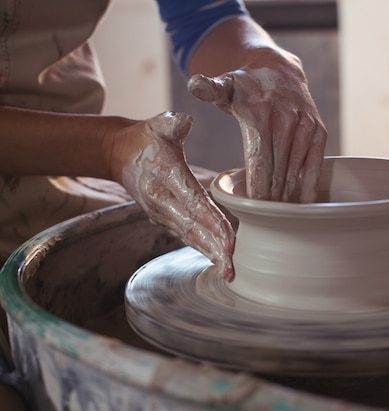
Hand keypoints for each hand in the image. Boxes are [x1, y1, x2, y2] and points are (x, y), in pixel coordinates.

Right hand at [109, 112, 234, 279]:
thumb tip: (185, 122)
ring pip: (189, 236)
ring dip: (209, 254)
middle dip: (214, 249)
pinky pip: (185, 235)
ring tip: (228, 271)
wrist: (118, 154)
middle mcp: (163, 200)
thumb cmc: (146, 138)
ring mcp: (161, 212)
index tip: (231, 240)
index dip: (213, 222)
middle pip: (194, 228)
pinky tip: (217, 260)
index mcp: (167, 176)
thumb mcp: (159, 124)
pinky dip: (201, 248)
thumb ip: (172, 124)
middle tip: (232, 268)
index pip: (194, 203)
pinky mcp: (163, 218)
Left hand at [187, 57, 326, 202]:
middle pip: (277, 169)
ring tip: (279, 214)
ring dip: (288, 194)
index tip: (253, 207)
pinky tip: (303, 204)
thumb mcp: (224, 84)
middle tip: (264, 217)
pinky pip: (315, 164)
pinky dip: (309, 185)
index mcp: (260, 112)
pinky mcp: (319, 131)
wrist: (279, 71)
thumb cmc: (246, 87)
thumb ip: (208, 89)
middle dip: (271, 196)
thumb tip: (194, 84)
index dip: (258, 187)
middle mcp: (286, 118)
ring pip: (296, 170)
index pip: (259, 160)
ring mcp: (305, 125)